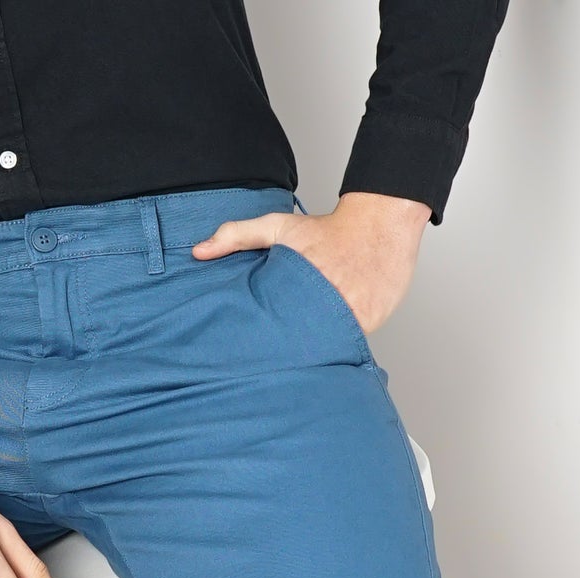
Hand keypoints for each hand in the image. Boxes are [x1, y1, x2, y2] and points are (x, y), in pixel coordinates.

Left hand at [191, 191, 430, 334]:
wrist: (382, 222)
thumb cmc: (327, 228)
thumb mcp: (278, 227)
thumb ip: (236, 236)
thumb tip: (198, 251)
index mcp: (297, 291)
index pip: (273, 334)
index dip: (262, 345)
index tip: (253, 350)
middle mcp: (325, 308)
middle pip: (297, 347)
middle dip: (286, 352)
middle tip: (277, 353)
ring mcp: (351, 319)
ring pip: (324, 350)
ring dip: (313, 350)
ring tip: (303, 348)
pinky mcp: (369, 326)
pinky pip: (348, 346)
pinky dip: (340, 345)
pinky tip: (333, 337)